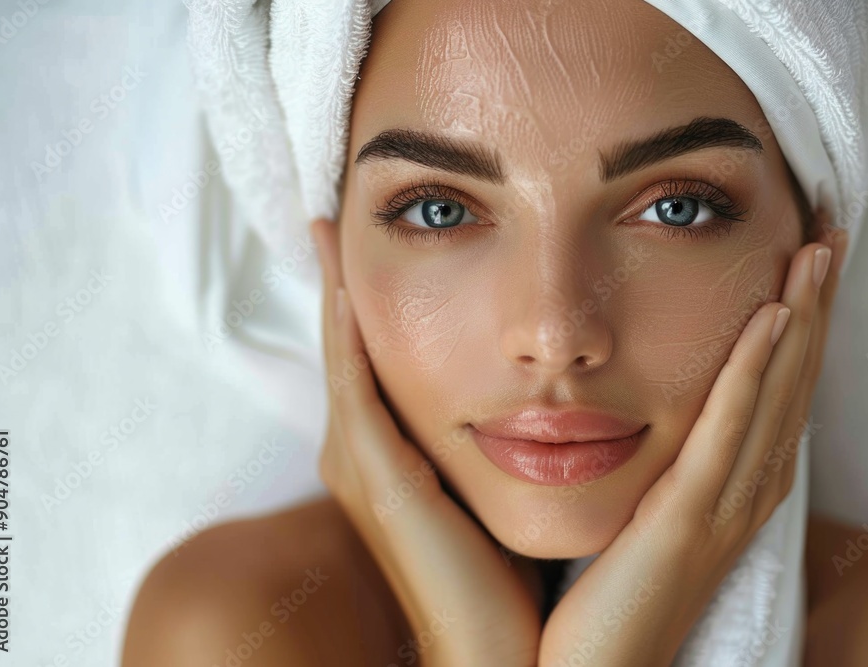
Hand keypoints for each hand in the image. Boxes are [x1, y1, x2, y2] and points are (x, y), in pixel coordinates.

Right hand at [311, 218, 542, 666]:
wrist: (501, 652)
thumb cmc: (507, 575)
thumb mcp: (496, 491)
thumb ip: (493, 444)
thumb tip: (535, 396)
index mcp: (392, 457)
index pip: (375, 361)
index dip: (366, 302)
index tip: (372, 238)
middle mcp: (362, 455)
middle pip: (350, 349)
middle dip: (341, 281)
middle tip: (336, 210)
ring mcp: (361, 464)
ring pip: (344, 355)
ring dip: (338, 287)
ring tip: (332, 223)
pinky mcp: (373, 476)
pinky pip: (355, 386)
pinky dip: (345, 330)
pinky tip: (345, 278)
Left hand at [538, 218, 848, 666]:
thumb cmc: (607, 591)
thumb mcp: (644, 508)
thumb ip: (661, 459)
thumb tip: (647, 403)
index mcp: (735, 485)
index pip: (777, 387)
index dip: (801, 323)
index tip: (806, 259)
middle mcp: (746, 490)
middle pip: (793, 381)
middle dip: (815, 306)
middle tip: (829, 234)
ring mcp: (727, 506)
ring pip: (776, 395)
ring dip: (800, 321)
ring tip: (816, 253)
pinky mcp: (692, 519)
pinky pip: (730, 431)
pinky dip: (754, 373)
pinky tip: (770, 320)